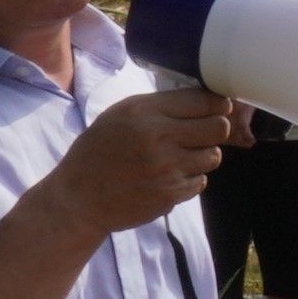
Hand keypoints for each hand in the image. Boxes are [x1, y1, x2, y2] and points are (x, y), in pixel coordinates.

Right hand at [42, 87, 243, 236]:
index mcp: (144, 112)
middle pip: (219, 127)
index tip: (218, 109)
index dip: (217, 105)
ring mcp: (166, 168)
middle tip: (202, 135)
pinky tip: (168, 178)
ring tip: (178, 158)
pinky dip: (189, 180)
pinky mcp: (170, 194)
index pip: (203, 100)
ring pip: (214, 156)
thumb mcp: (119, 115)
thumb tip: (205, 101)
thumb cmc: (98, 152)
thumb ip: (159, 107)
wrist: (78, 198)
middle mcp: (158, 137)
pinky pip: (200, 182)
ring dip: (202, 157)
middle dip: (215, 130)